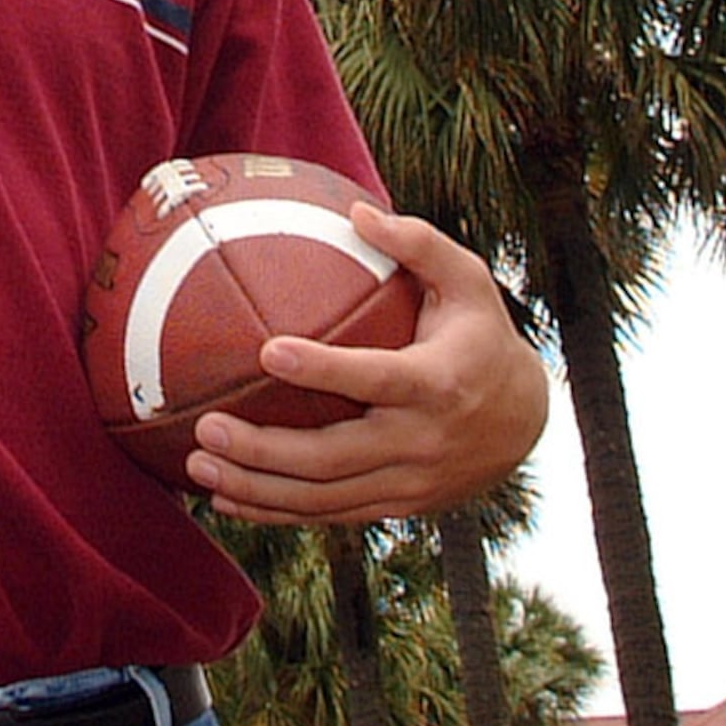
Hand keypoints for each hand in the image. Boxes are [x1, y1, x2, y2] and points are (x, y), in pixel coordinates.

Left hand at [185, 204, 550, 525]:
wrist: (527, 421)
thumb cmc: (482, 334)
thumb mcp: (468, 280)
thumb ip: (418, 243)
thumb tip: (355, 210)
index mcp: (438, 383)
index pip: (376, 377)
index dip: (323, 369)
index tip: (267, 350)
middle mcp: (422, 441)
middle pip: (334, 456)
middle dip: (264, 449)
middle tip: (206, 426)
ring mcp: (409, 482)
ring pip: (324, 498)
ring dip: (257, 488)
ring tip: (198, 467)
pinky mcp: (397, 506)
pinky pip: (330, 515)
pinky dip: (278, 511)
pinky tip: (226, 497)